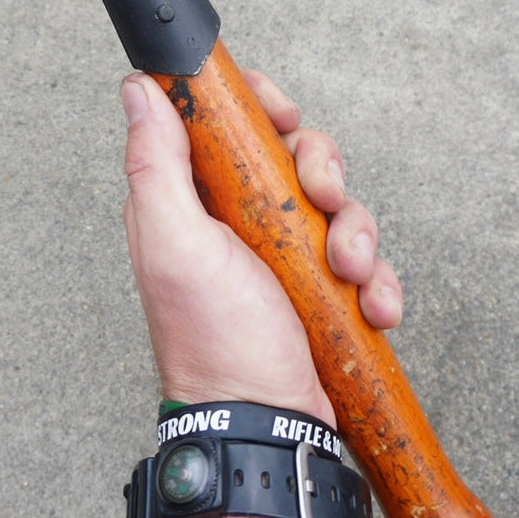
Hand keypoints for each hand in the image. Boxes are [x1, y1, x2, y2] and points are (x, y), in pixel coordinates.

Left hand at [121, 68, 402, 427]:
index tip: (282, 117)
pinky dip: (378, 282)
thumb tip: (140, 89)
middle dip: (322, 170)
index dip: (261, 107)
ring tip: (349, 272)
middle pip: (296, 154)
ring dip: (357, 234)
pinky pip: (366, 262)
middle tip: (323, 197)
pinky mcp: (323, 293)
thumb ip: (157, 163)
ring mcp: (285, 258)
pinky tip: (372, 308)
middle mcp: (238, 222)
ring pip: (339, 205)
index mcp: (195, 200)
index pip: (230, 121)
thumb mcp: (176, 243)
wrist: (266, 428)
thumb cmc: (213, 342)